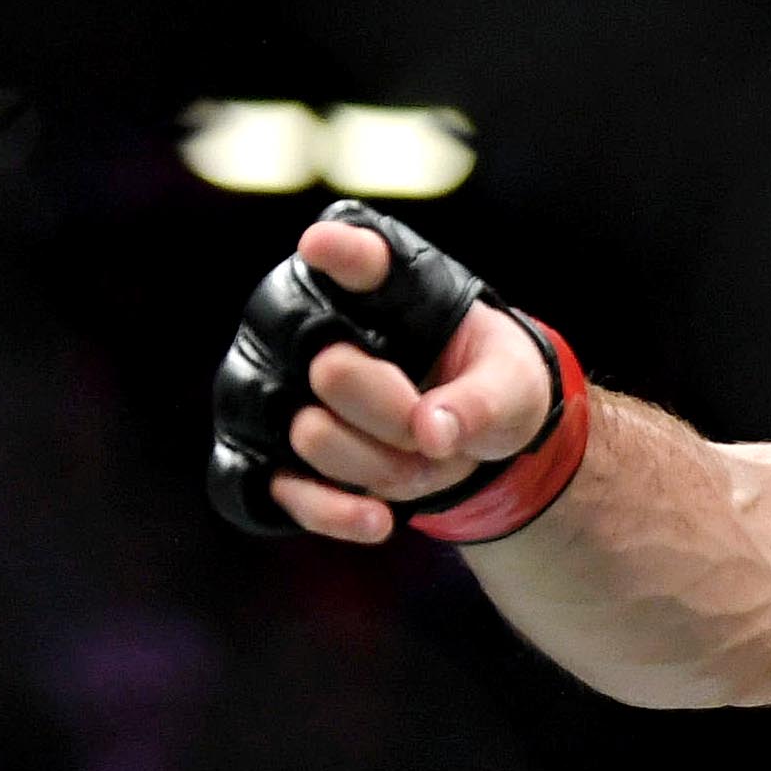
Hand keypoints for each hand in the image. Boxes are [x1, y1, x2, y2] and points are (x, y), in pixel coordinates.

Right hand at [266, 218, 556, 542]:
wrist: (462, 436)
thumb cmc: (482, 384)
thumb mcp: (513, 387)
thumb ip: (483, 402)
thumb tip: (434, 433)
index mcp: (374, 285)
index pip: (353, 254)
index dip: (340, 252)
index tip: (325, 248)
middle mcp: (299, 323)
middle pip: (332, 372)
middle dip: (400, 416)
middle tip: (435, 430)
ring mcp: (268, 387)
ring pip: (309, 436)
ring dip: (382, 468)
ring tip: (424, 463)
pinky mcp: (258, 452)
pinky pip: (269, 489)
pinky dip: (331, 512)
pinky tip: (380, 523)